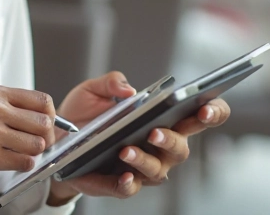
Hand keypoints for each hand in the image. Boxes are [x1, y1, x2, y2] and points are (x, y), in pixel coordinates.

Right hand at [0, 85, 56, 179]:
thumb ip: (2, 104)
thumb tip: (35, 116)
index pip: (41, 101)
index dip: (49, 115)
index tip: (46, 123)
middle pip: (44, 124)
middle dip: (46, 136)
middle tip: (37, 142)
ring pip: (36, 146)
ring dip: (32, 151)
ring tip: (19, 151)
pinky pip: (22, 163)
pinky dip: (22, 164)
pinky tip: (11, 161)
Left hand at [46, 73, 230, 204]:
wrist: (57, 141)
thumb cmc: (85, 114)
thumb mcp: (94, 90)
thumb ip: (112, 82)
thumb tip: (128, 89)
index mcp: (163, 119)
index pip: (199, 117)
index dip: (213, 112)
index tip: (206, 107)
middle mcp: (160, 147)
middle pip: (182, 147)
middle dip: (172, 139)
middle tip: (155, 131)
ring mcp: (143, 168)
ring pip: (157, 169)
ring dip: (144, 159)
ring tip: (126, 149)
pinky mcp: (121, 184)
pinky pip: (131, 188)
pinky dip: (128, 182)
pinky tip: (122, 173)